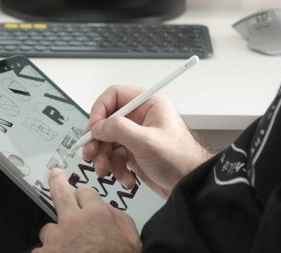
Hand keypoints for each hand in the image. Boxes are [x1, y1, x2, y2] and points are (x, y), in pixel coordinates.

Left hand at [33, 169, 140, 252]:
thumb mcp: (131, 241)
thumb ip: (121, 220)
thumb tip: (109, 209)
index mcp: (96, 216)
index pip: (85, 192)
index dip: (85, 197)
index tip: (83, 199)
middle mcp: (73, 222)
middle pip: (60, 192)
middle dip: (57, 181)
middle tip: (54, 175)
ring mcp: (55, 239)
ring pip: (49, 228)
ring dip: (56, 236)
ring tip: (68, 250)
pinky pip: (40, 251)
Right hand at [82, 85, 211, 198]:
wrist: (189, 185)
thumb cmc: (180, 159)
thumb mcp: (146, 141)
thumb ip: (119, 129)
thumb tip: (98, 126)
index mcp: (148, 103)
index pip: (114, 95)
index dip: (100, 110)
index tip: (93, 128)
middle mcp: (140, 116)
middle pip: (107, 120)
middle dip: (98, 140)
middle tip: (91, 153)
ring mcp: (136, 135)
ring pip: (107, 141)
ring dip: (104, 157)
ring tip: (105, 170)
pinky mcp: (134, 152)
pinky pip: (114, 156)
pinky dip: (115, 168)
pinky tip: (125, 177)